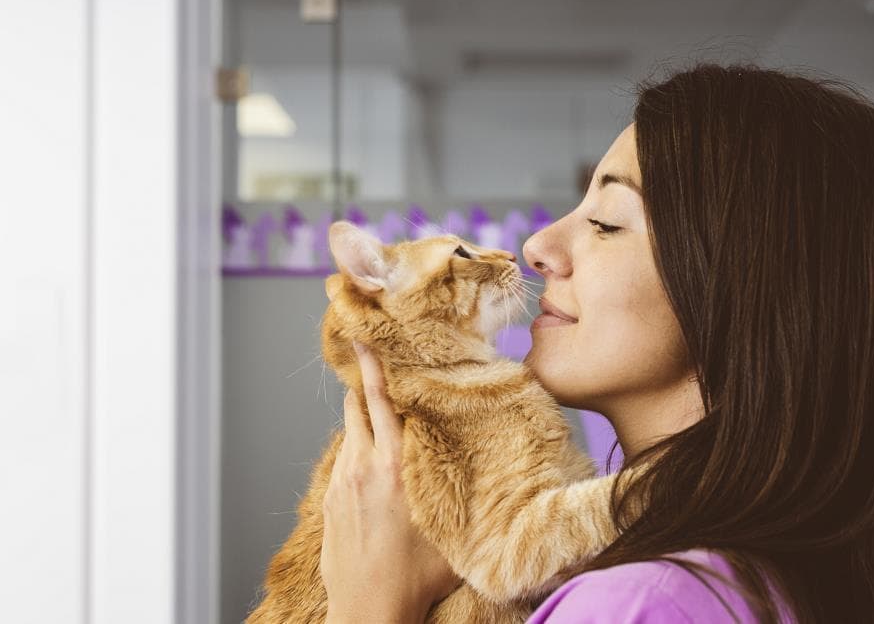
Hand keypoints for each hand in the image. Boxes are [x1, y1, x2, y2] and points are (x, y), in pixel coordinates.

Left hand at [321, 340, 460, 623]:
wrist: (368, 613)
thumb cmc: (416, 578)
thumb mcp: (451, 530)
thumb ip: (461, 490)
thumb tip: (482, 466)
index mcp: (393, 467)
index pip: (379, 402)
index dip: (372, 367)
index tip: (364, 339)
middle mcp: (361, 468)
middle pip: (354, 407)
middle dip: (365, 385)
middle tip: (376, 365)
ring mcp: (340, 484)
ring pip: (348, 434)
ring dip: (363, 420)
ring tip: (384, 419)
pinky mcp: (330, 501)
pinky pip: (344, 460)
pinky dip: (358, 450)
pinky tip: (376, 465)